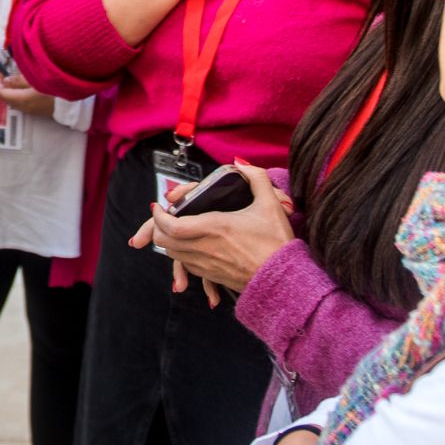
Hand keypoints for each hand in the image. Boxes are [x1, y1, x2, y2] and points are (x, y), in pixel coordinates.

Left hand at [0, 75, 53, 118]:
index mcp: (21, 99)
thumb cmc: (54, 89)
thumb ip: (19, 80)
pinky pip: (20, 103)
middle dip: (3, 86)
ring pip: (12, 101)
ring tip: (16, 78)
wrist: (70, 106)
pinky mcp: (35, 111)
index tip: (1, 72)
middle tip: (6, 74)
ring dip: (10, 91)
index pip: (1, 93)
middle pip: (5, 98)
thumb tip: (5, 80)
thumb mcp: (36, 80)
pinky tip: (24, 87)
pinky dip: (17, 95)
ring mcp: (29, 111)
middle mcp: (22, 107)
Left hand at [142, 162, 292, 292]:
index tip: (160, 206)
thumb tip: (240, 164)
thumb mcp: (271, 205)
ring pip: (173, 254)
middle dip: (159, 227)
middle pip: (165, 241)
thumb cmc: (277, 243)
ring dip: (169, 240)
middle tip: (164, 215)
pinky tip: (191, 244)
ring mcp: (208, 265)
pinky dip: (182, 254)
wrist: (285, 280)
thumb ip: (256, 178)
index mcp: (215, 228)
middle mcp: (206, 248)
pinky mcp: (213, 276)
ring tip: (176, 227)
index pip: (171, 225)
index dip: (158, 216)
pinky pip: (187, 266)